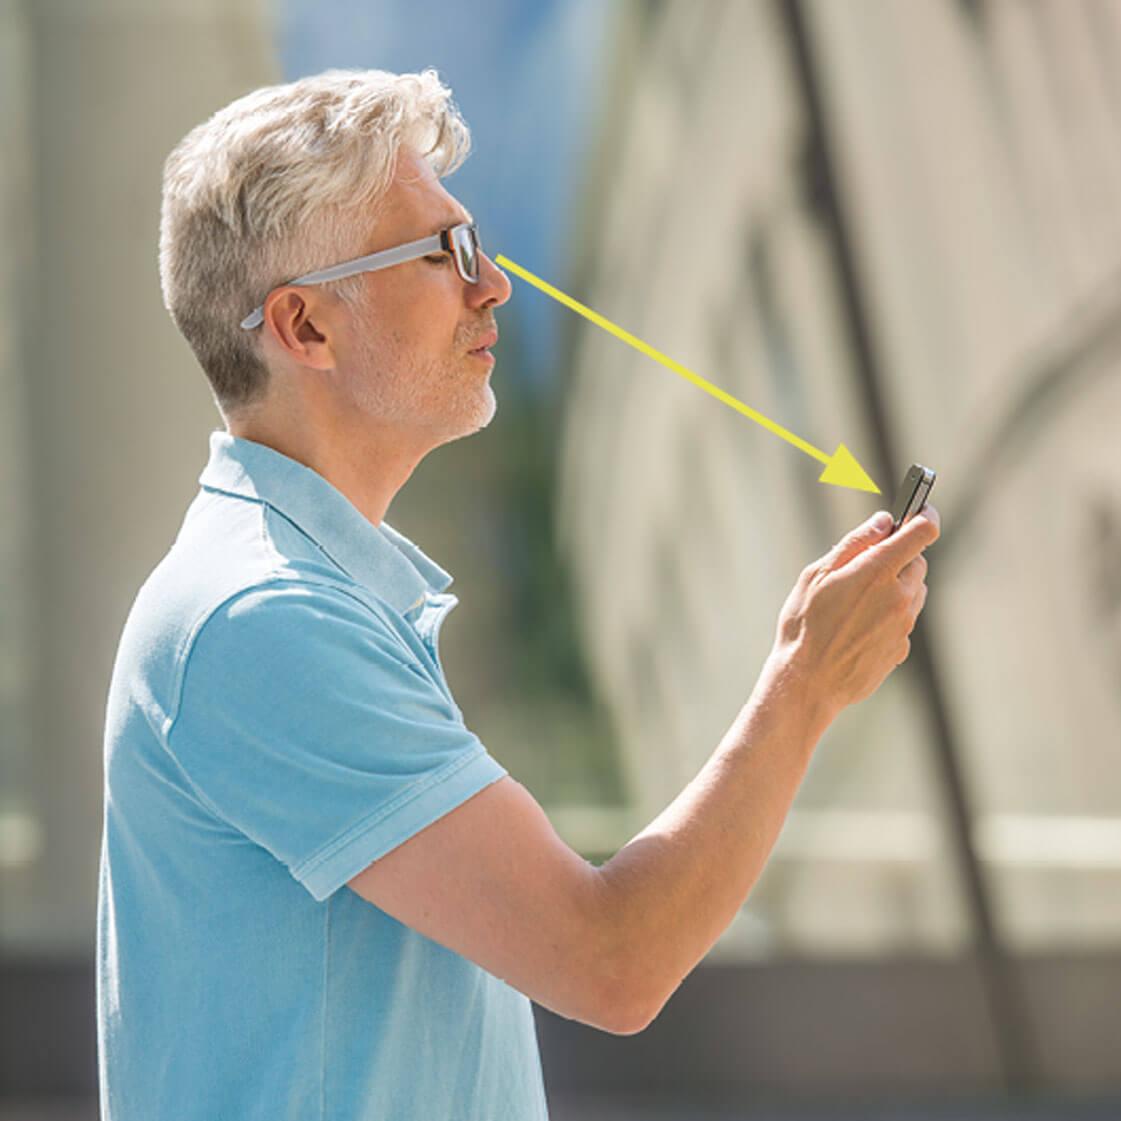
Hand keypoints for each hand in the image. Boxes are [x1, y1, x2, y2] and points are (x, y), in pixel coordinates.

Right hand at [769, 504, 940, 715]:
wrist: (807, 683)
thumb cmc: (804, 626)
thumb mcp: (817, 575)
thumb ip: (854, 544)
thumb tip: (883, 522)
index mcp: (878, 572)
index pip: (922, 532)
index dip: (925, 515)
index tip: (920, 509)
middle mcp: (900, 597)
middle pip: (918, 562)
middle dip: (898, 558)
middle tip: (865, 566)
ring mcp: (904, 626)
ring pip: (914, 593)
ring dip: (896, 588)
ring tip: (857, 602)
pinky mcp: (901, 649)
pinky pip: (903, 621)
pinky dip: (889, 617)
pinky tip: (857, 628)